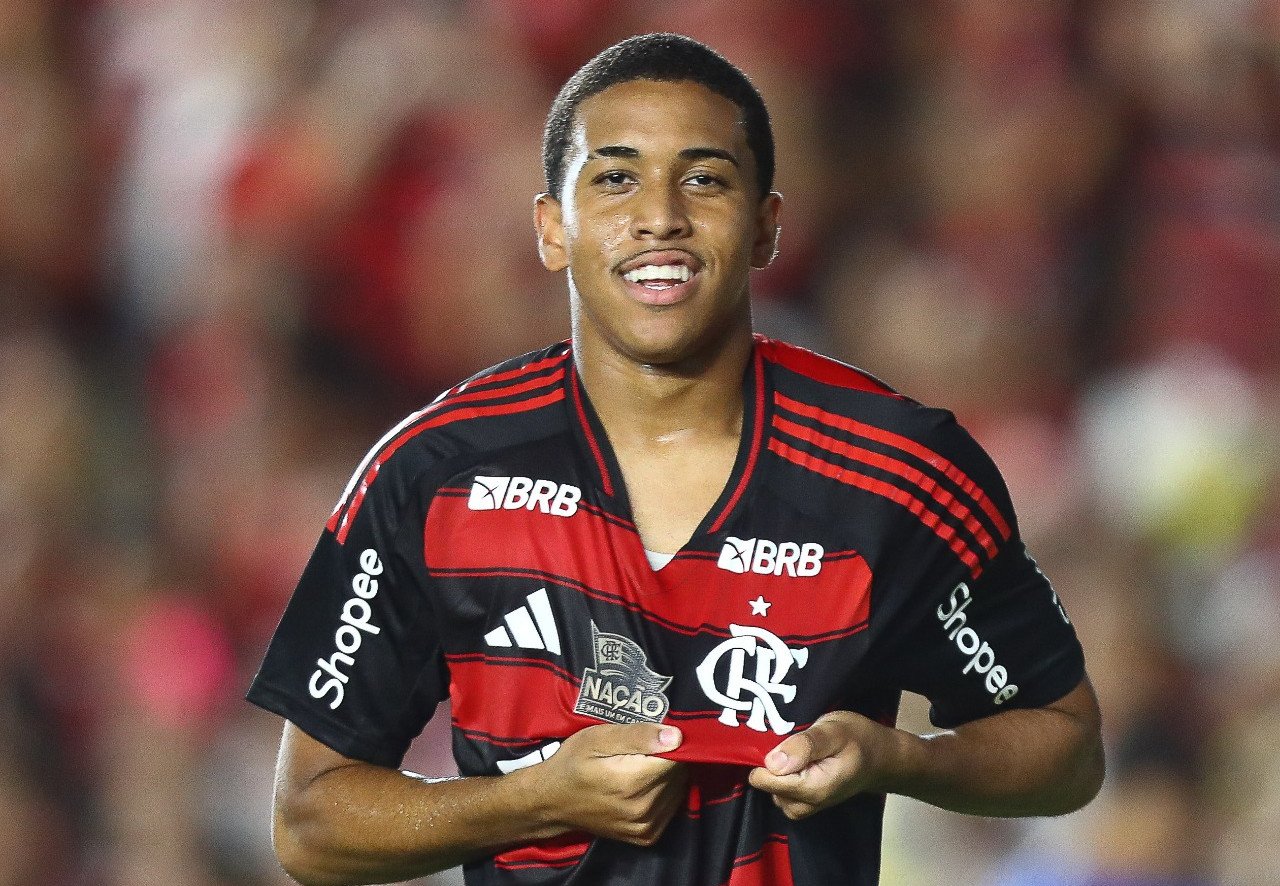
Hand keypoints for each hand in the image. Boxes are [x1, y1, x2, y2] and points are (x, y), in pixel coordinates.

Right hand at [535, 723, 687, 845]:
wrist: (552, 803)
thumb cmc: (572, 764)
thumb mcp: (597, 739)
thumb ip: (638, 736)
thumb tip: (676, 737)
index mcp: (633, 782)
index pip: (678, 757)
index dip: (669, 742)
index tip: (652, 737)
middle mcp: (644, 808)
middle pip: (679, 773)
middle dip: (667, 759)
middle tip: (639, 752)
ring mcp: (646, 826)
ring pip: (678, 789)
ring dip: (665, 777)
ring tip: (638, 769)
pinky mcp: (647, 837)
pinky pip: (671, 806)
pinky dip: (662, 794)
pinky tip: (640, 786)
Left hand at [747, 711, 898, 819]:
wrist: (881, 757)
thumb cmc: (859, 740)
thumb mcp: (833, 731)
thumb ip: (804, 746)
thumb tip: (772, 762)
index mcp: (812, 789)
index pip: (765, 780)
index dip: (766, 757)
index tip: (780, 740)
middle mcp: (806, 804)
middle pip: (765, 786)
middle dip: (771, 763)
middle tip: (792, 741)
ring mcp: (805, 806)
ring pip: (771, 789)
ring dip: (777, 769)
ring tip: (798, 749)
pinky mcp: (804, 802)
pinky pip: (780, 791)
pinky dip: (783, 775)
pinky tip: (798, 759)